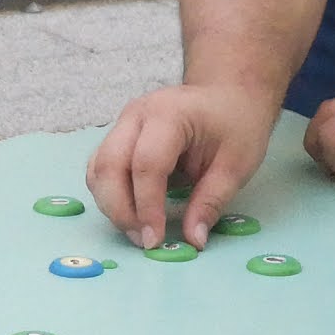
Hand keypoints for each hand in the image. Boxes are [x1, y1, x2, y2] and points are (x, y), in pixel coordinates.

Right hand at [88, 82, 275, 248]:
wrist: (227, 93)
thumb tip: (193, 240)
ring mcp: (122, 124)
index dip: (147, 207)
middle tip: (143, 241)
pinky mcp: (117, 136)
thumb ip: (211, 202)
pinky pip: (100, 168)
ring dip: (110, 205)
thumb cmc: (235, 123)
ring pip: (97, 169)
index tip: (155, 239)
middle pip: (109, 166)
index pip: (146, 165)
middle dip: (120, 210)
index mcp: (169, 114)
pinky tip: (131, 213)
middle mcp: (136, 115)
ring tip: (137, 231)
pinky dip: (109, 194)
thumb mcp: (236, 165)